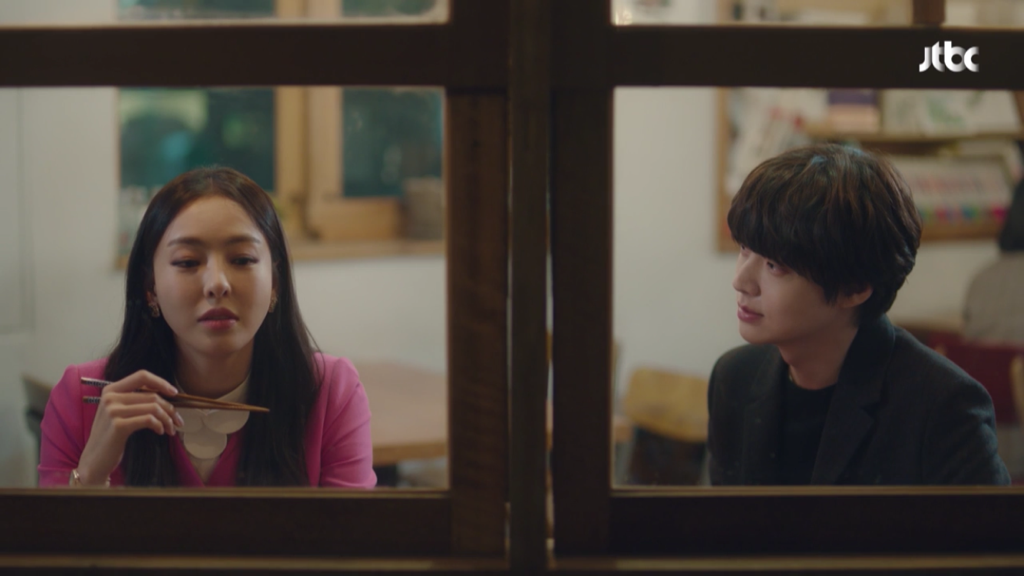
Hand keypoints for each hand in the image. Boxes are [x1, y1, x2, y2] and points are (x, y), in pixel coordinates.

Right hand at [76, 370, 181, 485]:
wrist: (94, 460)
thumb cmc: (110, 436)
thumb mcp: (117, 412)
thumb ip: (134, 400)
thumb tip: (166, 394)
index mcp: (110, 390)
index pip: (142, 376)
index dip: (161, 382)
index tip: (174, 392)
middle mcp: (110, 397)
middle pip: (152, 395)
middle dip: (170, 408)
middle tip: (178, 421)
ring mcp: (113, 411)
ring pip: (153, 407)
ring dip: (168, 419)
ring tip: (171, 429)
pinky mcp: (118, 425)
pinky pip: (149, 419)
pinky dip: (160, 425)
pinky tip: (161, 432)